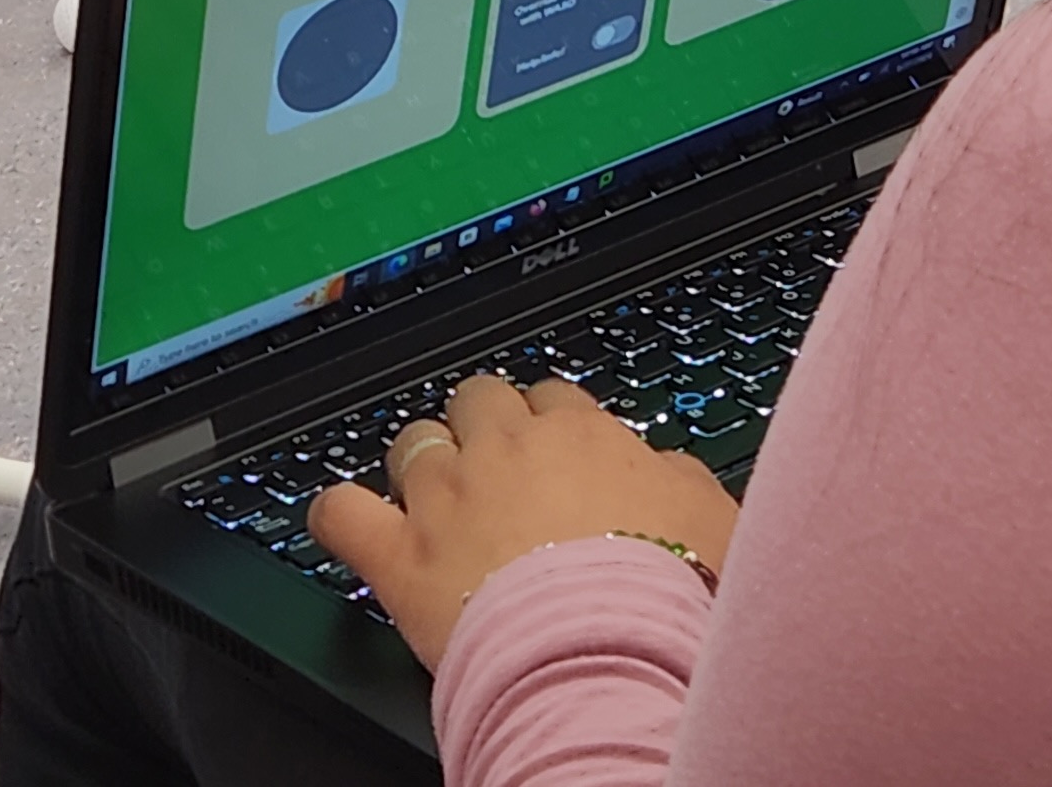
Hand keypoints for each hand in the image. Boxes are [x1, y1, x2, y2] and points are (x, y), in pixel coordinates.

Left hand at [305, 376, 737, 673]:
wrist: (608, 652)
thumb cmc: (668, 592)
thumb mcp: (713, 518)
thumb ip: (682, 479)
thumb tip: (668, 470)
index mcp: (578, 435)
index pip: (551, 399)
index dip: (548, 426)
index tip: (551, 454)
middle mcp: (504, 450)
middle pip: (476, 400)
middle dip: (479, 427)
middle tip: (492, 472)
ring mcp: (445, 498)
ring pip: (411, 444)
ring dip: (418, 465)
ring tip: (430, 499)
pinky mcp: (399, 557)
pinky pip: (342, 514)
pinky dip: (338, 514)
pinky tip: (345, 520)